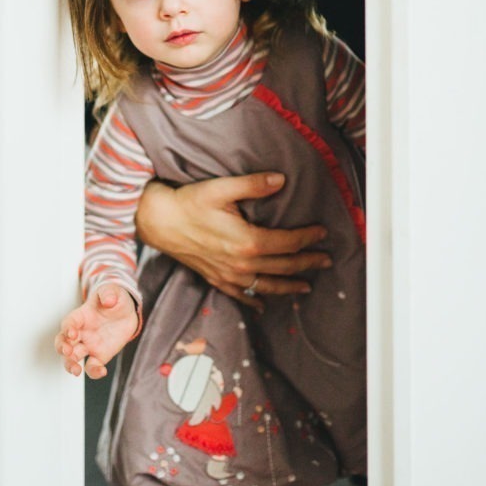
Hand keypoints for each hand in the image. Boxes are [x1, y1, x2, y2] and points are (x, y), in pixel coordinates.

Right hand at [55, 284, 138, 378]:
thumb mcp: (113, 291)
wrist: (126, 312)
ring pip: (72, 358)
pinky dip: (94, 372)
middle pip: (63, 342)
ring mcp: (88, 345)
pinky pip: (92, 366)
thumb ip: (109, 294)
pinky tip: (101, 372)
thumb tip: (109, 300)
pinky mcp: (99, 355)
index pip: (69, 322)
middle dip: (62, 348)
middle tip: (67, 352)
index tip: (71, 333)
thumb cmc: (114, 299)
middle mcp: (81, 332)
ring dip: (70, 364)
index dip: (68, 328)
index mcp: (81, 316)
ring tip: (76, 371)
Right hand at [135, 174, 331, 307]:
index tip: (322, 233)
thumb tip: (281, 180)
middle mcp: (241, 263)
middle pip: (283, 266)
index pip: (287, 242)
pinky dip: (256, 300)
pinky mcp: (216, 279)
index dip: (308, 238)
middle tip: (325, 261)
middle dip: (307, 263)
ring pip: (267, 285)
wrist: (159, 221)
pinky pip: (241, 295)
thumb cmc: (189, 203)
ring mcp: (228, 275)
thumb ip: (253, 185)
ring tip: (306, 287)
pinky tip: (265, 305)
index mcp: (247, 241)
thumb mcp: (221, 188)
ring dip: (289, 286)